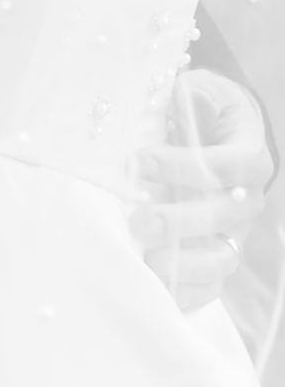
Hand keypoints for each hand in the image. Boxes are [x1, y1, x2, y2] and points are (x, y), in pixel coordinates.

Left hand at [130, 67, 272, 311]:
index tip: (140, 162)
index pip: (225, 165)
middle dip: (181, 221)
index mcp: (248, 156)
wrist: (213, 134)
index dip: (183, 166)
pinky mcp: (215, 258)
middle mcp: (247, 200)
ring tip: (148, 261)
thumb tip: (179, 98)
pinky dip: (186, 293)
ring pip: (222, 258)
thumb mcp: (199, 93)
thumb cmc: (200, 112)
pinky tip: (157, 290)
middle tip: (140, 220)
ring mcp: (233, 233)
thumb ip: (191, 97)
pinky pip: (209, 286)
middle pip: (223, 216)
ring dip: (185, 263)